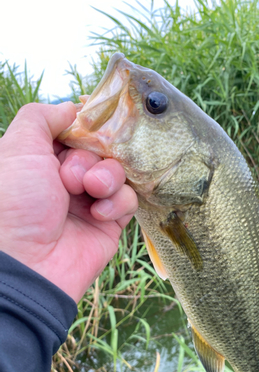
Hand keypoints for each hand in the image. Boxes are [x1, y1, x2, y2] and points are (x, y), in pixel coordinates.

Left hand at [0, 102, 137, 302]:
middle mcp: (66, 179)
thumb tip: (72, 108)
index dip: (85, 129)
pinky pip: (128, 199)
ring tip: (90, 192)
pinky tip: (98, 215)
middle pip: (100, 150)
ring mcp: (90, 201)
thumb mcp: (18, 147)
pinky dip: (117, 202)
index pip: (76, 132)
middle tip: (72, 177)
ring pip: (117, 172)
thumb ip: (42, 117)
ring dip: (107, 177)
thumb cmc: (16, 202)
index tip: (90, 130)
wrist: (29, 263)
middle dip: (90, 158)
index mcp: (42, 160)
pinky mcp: (110, 223)